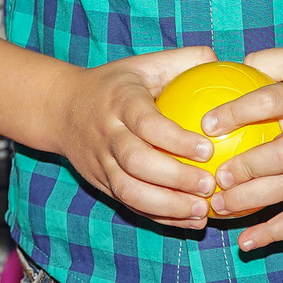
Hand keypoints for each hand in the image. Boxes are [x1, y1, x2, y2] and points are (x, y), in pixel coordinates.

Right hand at [48, 45, 224, 228]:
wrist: (61, 109)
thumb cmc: (114, 85)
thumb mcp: (142, 64)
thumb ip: (181, 61)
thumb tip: (221, 61)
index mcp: (120, 102)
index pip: (146, 123)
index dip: (175, 139)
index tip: (207, 149)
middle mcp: (107, 135)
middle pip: (136, 162)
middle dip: (174, 178)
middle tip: (209, 185)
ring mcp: (101, 163)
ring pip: (130, 191)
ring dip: (167, 206)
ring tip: (201, 211)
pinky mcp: (102, 184)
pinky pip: (130, 205)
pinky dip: (160, 218)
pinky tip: (190, 221)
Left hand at [202, 45, 282, 251]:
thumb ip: (272, 61)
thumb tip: (227, 65)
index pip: (272, 102)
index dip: (237, 112)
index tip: (206, 123)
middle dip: (247, 168)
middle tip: (215, 176)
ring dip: (253, 202)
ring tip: (219, 207)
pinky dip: (276, 232)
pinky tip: (246, 243)